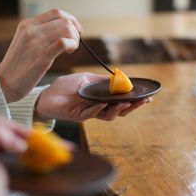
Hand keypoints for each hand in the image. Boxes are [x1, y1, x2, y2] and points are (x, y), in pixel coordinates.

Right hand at [0, 9, 82, 101]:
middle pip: (64, 20)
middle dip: (75, 30)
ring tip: (71, 48)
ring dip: (74, 38)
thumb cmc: (17, 65)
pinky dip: (72, 45)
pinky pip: (64, 43)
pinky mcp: (42, 56)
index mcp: (27, 25)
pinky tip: (69, 51)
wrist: (5, 82)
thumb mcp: (24, 42)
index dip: (70, 19)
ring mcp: (36, 43)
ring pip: (66, 29)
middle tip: (74, 42)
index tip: (75, 29)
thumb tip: (61, 30)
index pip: (56, 13)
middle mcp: (31, 30)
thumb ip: (38, 33)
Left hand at [35, 73, 151, 121]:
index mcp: (101, 97)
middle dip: (133, 106)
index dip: (134, 98)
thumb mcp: (86, 79)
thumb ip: (101, 81)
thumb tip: (119, 78)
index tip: (148, 95)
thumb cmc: (65, 86)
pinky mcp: (80, 117)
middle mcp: (98, 106)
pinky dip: (98, 109)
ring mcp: (90, 112)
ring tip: (125, 102)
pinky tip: (102, 104)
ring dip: (118, 109)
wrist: (47, 95)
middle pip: (120, 110)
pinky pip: (92, 114)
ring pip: (109, 115)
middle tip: (143, 101)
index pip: (121, 99)